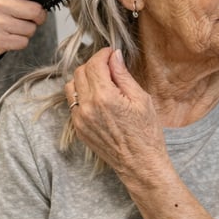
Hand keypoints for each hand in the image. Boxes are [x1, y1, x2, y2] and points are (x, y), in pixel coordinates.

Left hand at [65, 48, 166, 179]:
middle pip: (80, 71)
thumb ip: (123, 75)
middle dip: (94, 65)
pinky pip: (73, 102)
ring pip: (71, 85)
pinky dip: (82, 94)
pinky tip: (98, 98)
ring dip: (84, 78)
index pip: (94, 64)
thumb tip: (114, 56)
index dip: (102, 54)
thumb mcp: (141, 99)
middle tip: (109, 67)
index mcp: (105, 97)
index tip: (111, 53)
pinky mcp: (78, 128)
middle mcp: (87, 107)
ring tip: (102, 82)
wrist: (140, 164)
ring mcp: (80, 119)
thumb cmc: (146, 133)